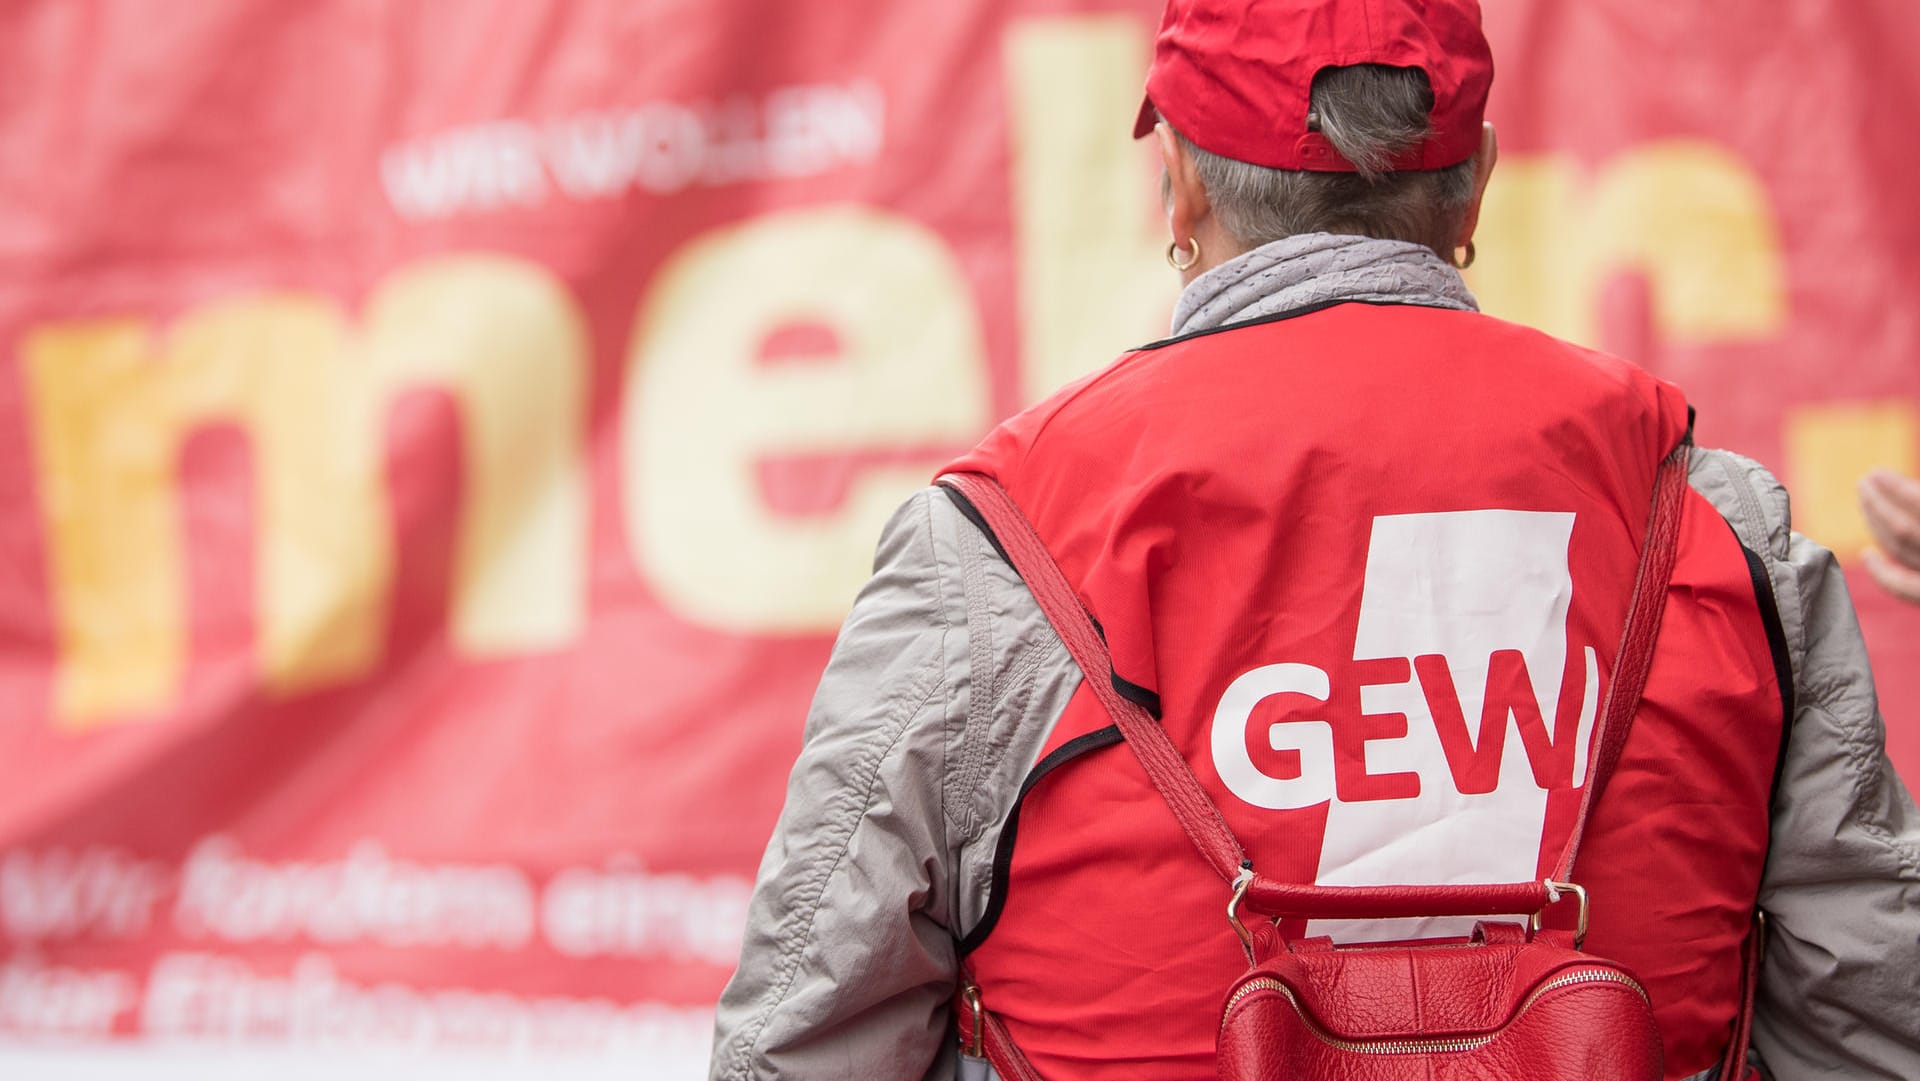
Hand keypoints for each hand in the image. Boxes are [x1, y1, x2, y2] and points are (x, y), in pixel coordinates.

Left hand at [1859, 469, 1919, 602]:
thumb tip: (1900, 484)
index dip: (1897, 488)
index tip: (1876, 472)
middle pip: (1903, 529)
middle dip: (1879, 505)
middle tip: (1863, 482)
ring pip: (1900, 550)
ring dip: (1876, 524)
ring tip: (1865, 500)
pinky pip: (1904, 587)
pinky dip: (1883, 572)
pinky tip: (1868, 554)